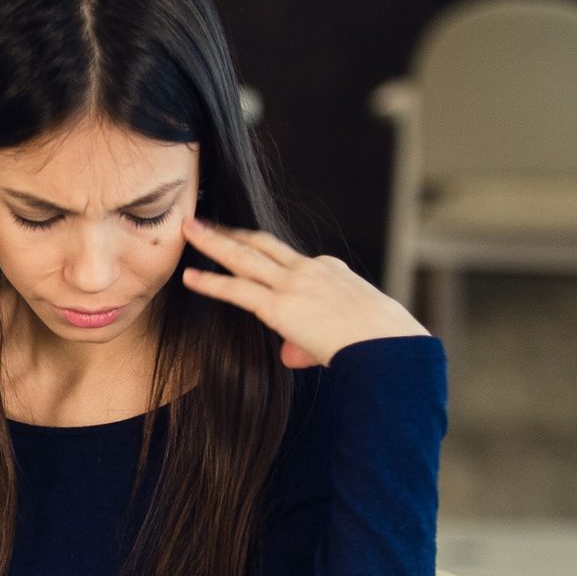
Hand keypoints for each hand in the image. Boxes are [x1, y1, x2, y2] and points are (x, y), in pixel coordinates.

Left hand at [179, 218, 427, 367]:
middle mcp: (309, 269)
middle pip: (261, 243)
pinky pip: (236, 290)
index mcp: (330, 270)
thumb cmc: (379, 344)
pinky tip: (189, 277)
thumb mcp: (347, 334)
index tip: (247, 248)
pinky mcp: (279, 306)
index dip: (268, 257)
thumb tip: (291, 355)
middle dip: (231, 231)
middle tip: (206, 219)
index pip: (292, 259)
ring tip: (188, 229)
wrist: (388, 344)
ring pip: (243, 257)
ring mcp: (293, 284)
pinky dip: (210, 282)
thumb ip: (310, 343)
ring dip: (213, 242)